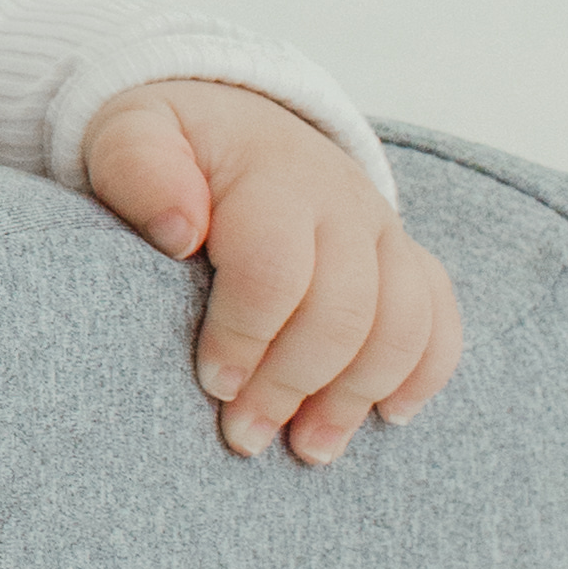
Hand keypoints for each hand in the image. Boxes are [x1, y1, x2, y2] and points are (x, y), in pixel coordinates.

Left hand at [80, 80, 464, 461]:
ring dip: (357, 395)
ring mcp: (381, 230)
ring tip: (309, 449)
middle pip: (345, 309)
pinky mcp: (403, 256)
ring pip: (402, 323)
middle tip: (245, 436)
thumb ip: (139, 169)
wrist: (235, 119)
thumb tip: (179, 232)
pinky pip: (438, 316)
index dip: (247, 335)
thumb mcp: (129, 134)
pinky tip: (389, 416)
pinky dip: (424, 371)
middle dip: (294, 385)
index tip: (213, 383)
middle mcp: (341, 202)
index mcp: (273, 174)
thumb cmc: (175, 144)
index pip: (275, 267)